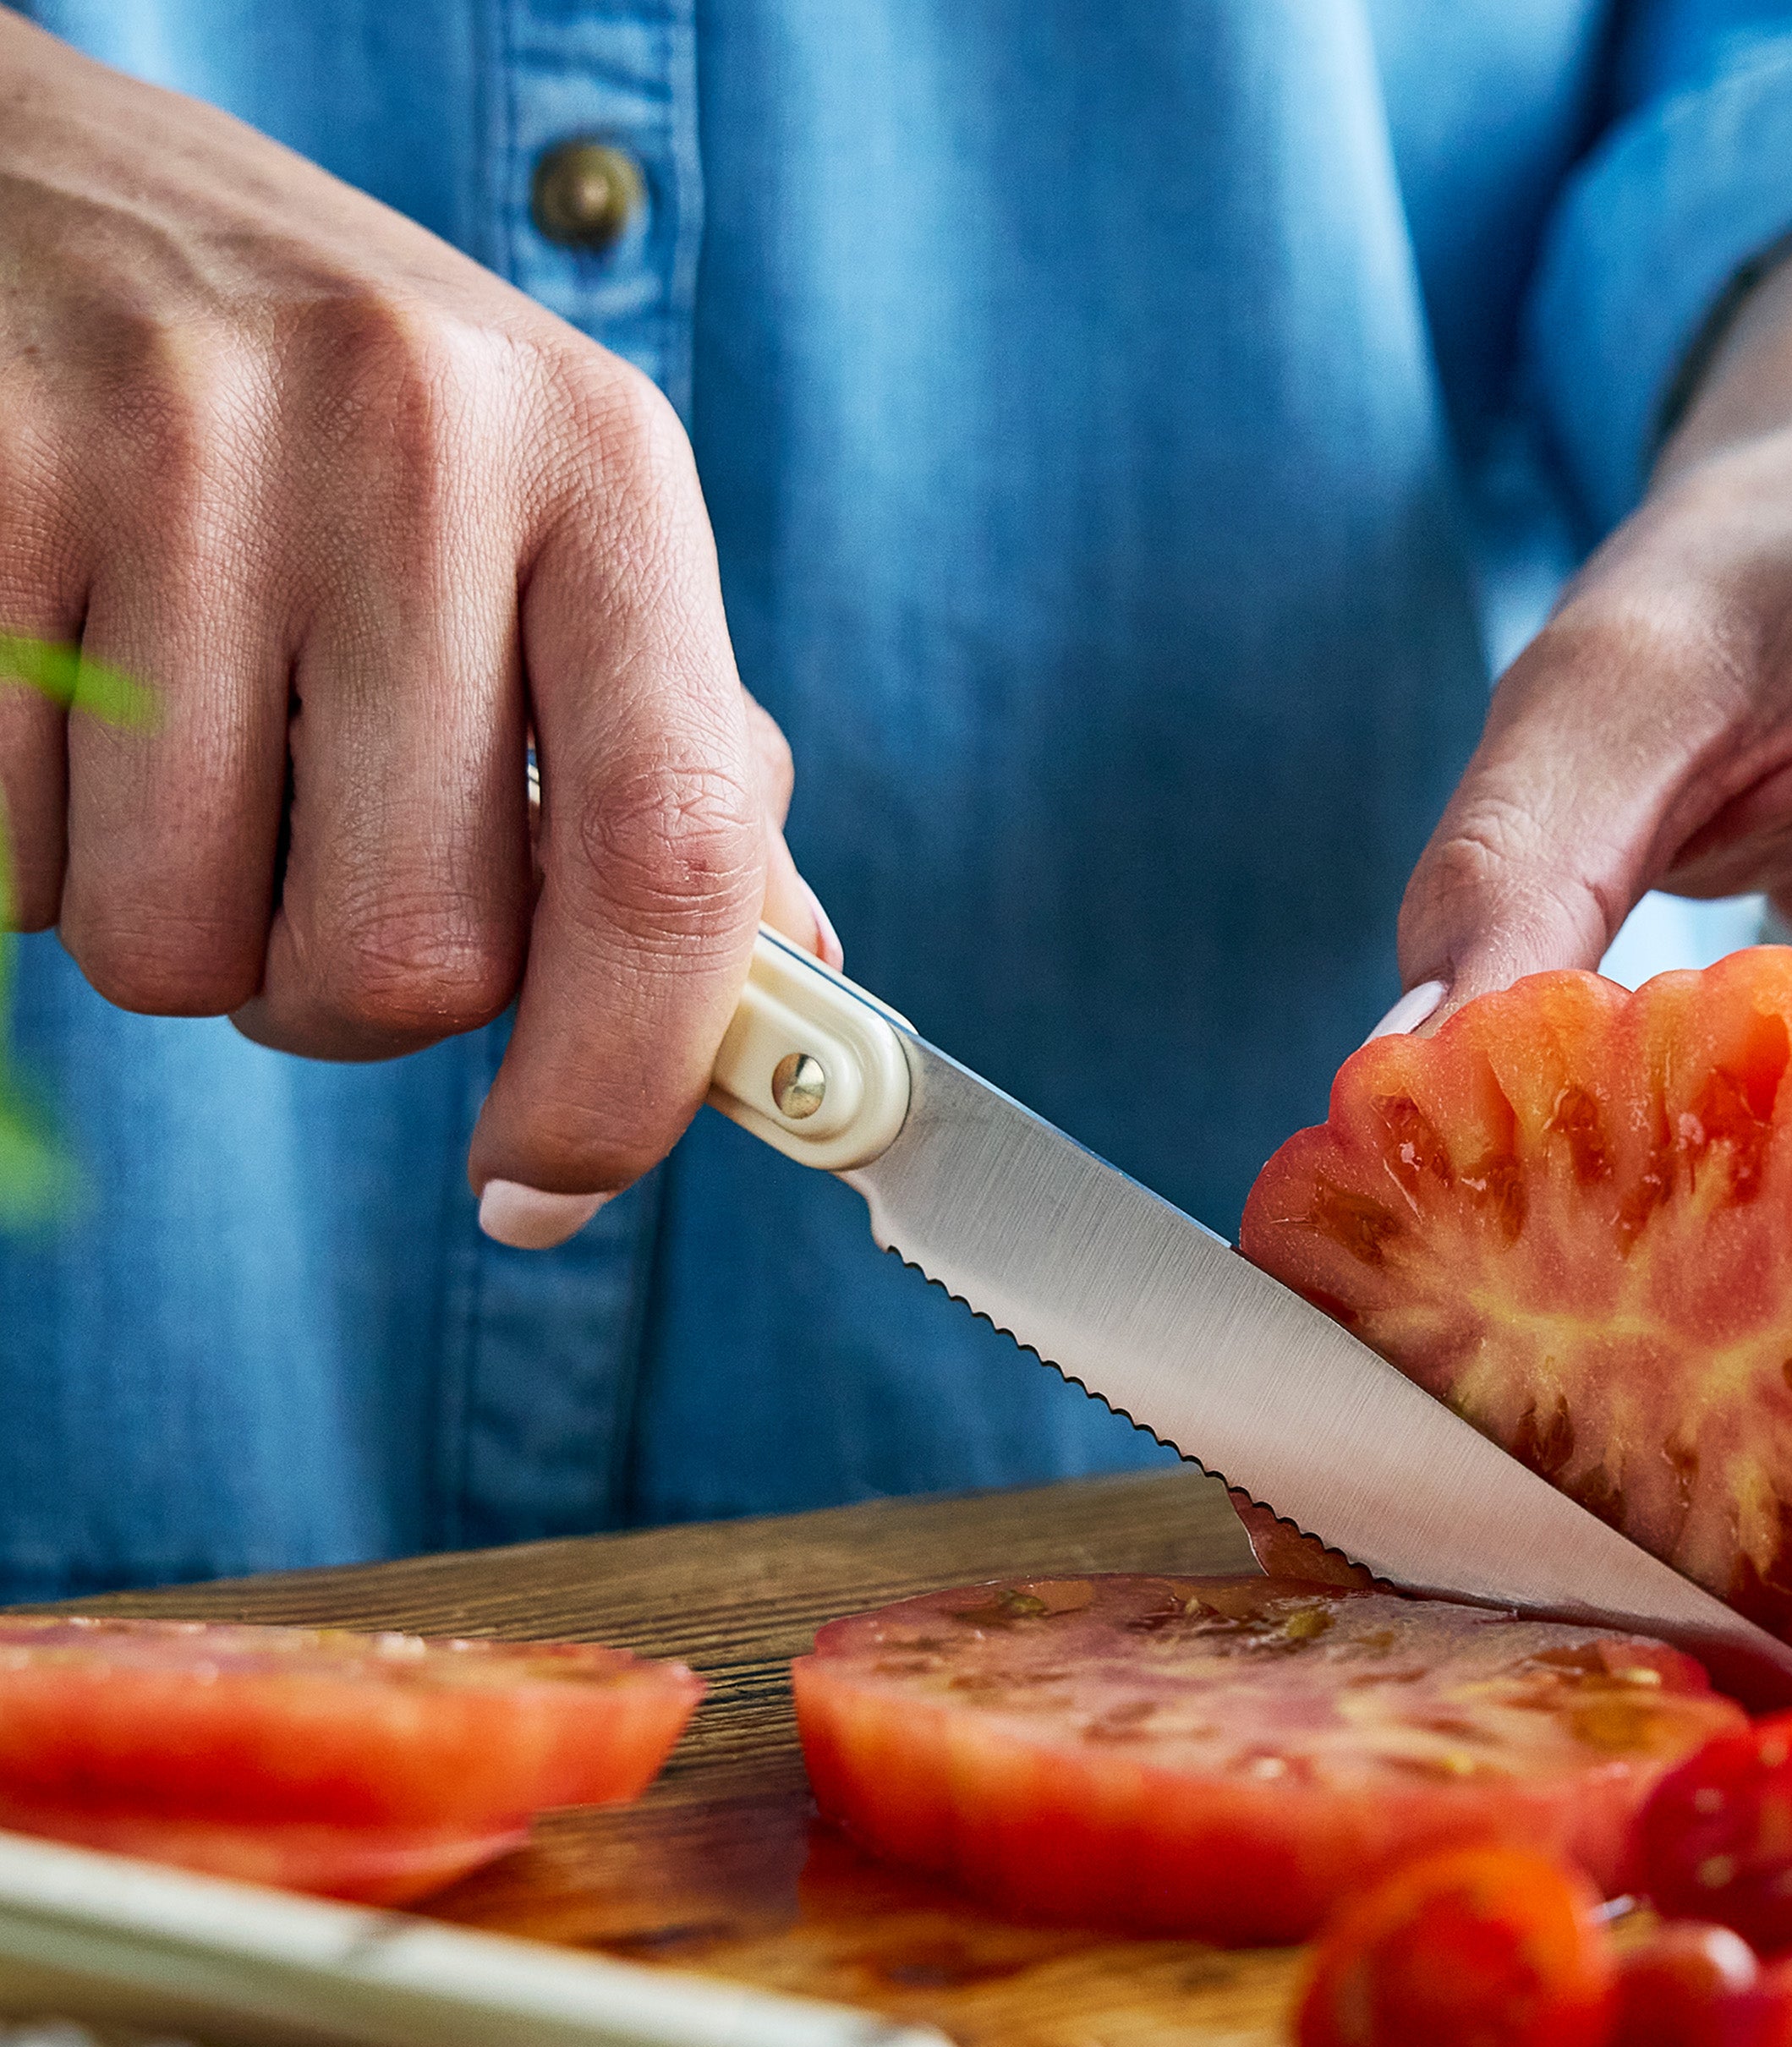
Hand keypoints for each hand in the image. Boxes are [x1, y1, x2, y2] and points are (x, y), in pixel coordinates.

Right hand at [0, 17, 829, 1245]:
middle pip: (406, 958)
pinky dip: (40, 857)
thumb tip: (791, 990)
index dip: (622, 1080)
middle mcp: (412, 444)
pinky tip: (67, 699)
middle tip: (311, 858)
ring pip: (181, 951)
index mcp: (604, 471)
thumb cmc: (346, 416)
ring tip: (180, 745)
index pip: (670, 858)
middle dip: (347, 991)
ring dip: (184, 928)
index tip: (548, 1184)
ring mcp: (172, 459)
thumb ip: (673, 766)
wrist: (56, 195)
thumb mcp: (559, 532)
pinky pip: (13, 877)